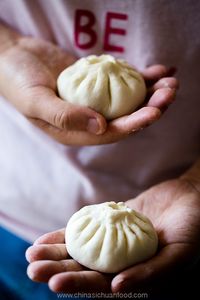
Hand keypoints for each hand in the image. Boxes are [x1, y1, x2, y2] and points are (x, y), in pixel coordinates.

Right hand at [0, 34, 177, 144]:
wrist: (15, 57)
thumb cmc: (18, 81)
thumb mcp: (35, 101)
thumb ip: (64, 116)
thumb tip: (100, 126)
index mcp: (75, 131)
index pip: (110, 132)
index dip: (133, 124)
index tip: (154, 112)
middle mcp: (89, 119)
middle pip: (126, 118)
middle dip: (150, 107)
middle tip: (170, 92)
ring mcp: (95, 100)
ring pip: (129, 101)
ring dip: (152, 92)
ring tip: (171, 81)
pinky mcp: (99, 83)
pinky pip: (124, 81)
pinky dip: (142, 76)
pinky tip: (159, 70)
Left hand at [26, 178, 199, 293]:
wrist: (190, 198)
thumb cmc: (193, 227)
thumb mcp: (179, 253)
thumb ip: (153, 273)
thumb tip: (117, 288)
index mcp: (137, 276)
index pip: (103, 286)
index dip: (79, 285)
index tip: (55, 284)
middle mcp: (122, 262)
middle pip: (85, 269)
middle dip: (58, 270)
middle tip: (33, 268)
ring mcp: (113, 242)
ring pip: (80, 251)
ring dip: (56, 254)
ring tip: (33, 254)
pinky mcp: (109, 223)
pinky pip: (85, 230)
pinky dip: (65, 234)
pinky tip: (46, 238)